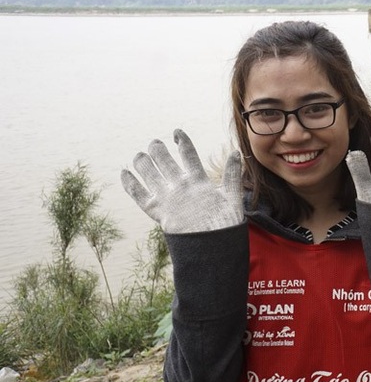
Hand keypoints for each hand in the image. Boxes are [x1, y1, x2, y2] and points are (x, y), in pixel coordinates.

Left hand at [121, 129, 243, 233]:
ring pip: (148, 172)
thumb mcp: (233, 198)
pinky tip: (125, 172)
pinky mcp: (156, 212)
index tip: (176, 132)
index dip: (182, 140)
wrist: (210, 249)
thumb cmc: (224, 225)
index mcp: (199, 181)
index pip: (188, 154)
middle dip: (157, 149)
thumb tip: (236, 152)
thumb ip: (232, 175)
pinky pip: (138, 194)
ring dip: (142, 161)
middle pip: (163, 159)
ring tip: (140, 155)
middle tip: (154, 144)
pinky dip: (130, 182)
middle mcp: (180, 186)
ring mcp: (166, 198)